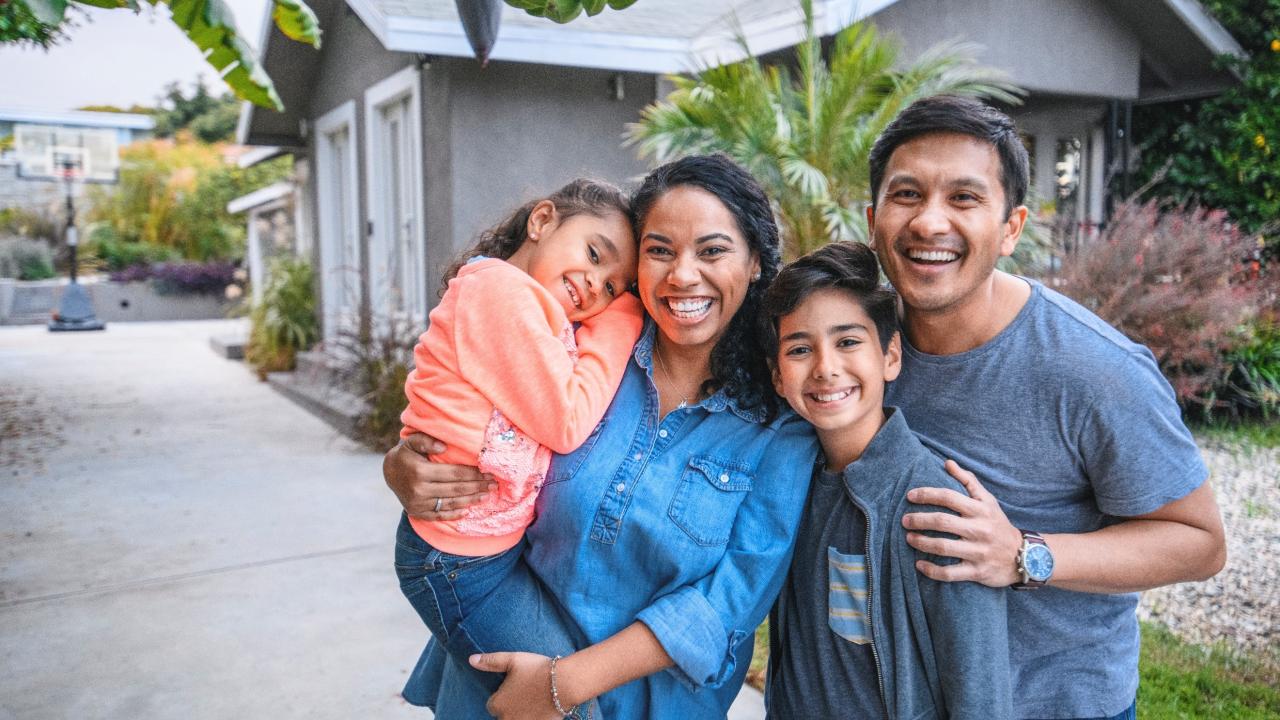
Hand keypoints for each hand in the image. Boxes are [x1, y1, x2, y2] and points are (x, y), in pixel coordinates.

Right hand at [382, 433, 495, 519]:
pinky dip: (454, 514)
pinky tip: (468, 510)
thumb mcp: (412, 442)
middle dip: (477, 486)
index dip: (473, 473)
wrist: (389, 472)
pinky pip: (440, 515)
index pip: (454, 473)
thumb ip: (426, 440)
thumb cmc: (407, 454)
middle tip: (493, 484)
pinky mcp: (418, 513)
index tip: (488, 472)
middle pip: (456, 489)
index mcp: (420, 471)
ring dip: (471, 500)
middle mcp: (419, 490)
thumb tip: (444, 446)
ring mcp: (418, 504)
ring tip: (486, 496)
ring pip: (450, 503)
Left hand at [469, 652, 564, 719]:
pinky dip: (532, 718)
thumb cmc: (537, 670)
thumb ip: (490, 661)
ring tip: (533, 703)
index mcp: (497, 704)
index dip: (503, 695)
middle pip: (504, 716)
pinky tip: (540, 710)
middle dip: (511, 707)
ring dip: (521, 714)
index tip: (514, 688)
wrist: (564, 683)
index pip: (492, 705)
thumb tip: (471, 660)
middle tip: (526, 694)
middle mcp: (506, 719)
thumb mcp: (512, 660)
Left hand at [901, 460, 1023, 586]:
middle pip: (942, 522)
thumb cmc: (998, 524)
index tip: (910, 495)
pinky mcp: (977, 572)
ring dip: (922, 543)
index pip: (949, 497)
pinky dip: (932, 570)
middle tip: (904, 520)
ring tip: (909, 538)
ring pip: (944, 547)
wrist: (1024, 555)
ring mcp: (978, 552)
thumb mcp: (988, 500)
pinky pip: (950, 573)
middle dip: (919, 520)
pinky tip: (919, 564)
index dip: (927, 494)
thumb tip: (947, 462)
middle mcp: (979, 529)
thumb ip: (968, 481)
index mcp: (980, 510)